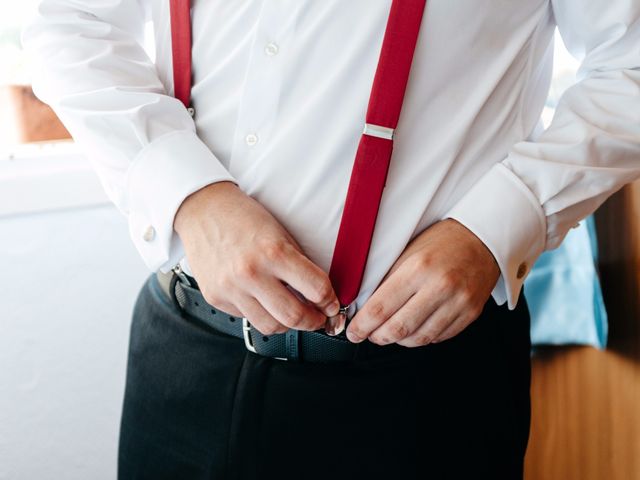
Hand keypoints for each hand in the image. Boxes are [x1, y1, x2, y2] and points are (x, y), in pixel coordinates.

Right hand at [174, 181, 339, 334]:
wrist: (203, 209)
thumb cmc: (243, 216)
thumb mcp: (280, 233)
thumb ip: (299, 265)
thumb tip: (319, 294)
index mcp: (273, 252)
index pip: (316, 289)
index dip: (330, 302)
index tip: (332, 305)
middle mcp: (251, 273)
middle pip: (294, 317)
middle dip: (313, 322)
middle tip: (318, 318)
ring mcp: (231, 288)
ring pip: (271, 326)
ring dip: (287, 325)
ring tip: (292, 314)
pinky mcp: (216, 297)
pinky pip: (247, 318)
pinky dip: (261, 314)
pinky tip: (263, 301)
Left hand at [345, 219, 499, 346]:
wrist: (482, 237)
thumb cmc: (440, 242)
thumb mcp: (407, 252)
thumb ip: (387, 280)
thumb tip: (364, 306)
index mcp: (418, 268)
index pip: (381, 308)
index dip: (362, 325)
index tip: (354, 332)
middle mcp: (440, 287)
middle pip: (399, 329)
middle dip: (378, 337)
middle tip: (369, 335)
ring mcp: (458, 302)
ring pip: (420, 339)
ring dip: (399, 340)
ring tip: (391, 333)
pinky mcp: (471, 313)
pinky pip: (439, 337)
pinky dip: (422, 337)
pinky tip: (414, 329)